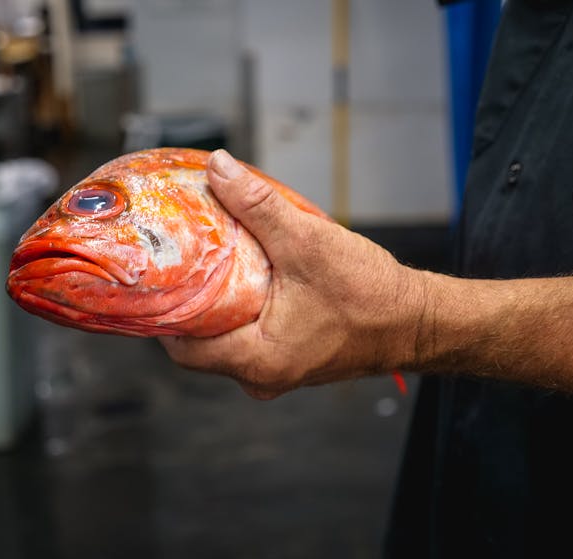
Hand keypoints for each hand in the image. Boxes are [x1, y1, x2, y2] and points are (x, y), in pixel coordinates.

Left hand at [159, 150, 426, 398]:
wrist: (419, 321)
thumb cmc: (372, 296)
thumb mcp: (309, 243)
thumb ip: (258, 206)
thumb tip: (217, 169)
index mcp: (257, 360)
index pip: (182, 348)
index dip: (161, 312)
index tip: (153, 277)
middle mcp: (261, 375)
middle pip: (199, 343)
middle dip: (187, 302)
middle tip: (177, 262)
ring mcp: (277, 370)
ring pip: (225, 339)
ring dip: (215, 304)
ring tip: (205, 263)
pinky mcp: (291, 358)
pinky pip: (249, 336)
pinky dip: (240, 308)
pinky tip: (243, 274)